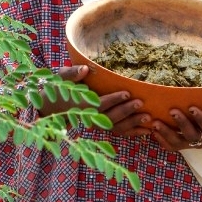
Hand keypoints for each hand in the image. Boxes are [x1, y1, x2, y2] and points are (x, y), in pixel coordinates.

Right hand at [36, 65, 151, 137]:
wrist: (53, 106)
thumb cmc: (58, 88)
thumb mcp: (60, 77)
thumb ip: (71, 73)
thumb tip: (84, 68)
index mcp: (81, 105)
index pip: (100, 104)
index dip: (113, 100)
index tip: (126, 93)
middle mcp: (90, 117)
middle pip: (110, 117)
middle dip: (126, 111)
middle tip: (140, 103)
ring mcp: (97, 124)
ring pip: (116, 128)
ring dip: (132, 124)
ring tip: (148, 118)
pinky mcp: (103, 126)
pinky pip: (119, 132)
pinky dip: (133, 133)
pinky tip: (147, 131)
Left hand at [150, 95, 201, 151]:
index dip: (200, 119)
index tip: (192, 107)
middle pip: (191, 137)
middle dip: (181, 124)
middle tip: (172, 111)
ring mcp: (195, 143)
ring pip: (178, 144)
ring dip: (166, 134)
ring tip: (155, 123)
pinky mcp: (187, 143)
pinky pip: (173, 146)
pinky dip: (162, 140)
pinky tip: (152, 130)